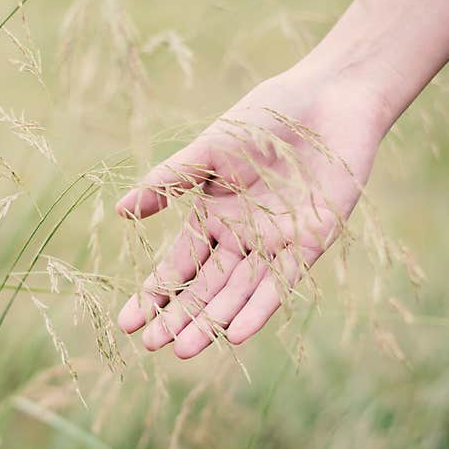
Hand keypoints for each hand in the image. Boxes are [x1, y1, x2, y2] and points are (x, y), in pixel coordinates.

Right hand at [115, 68, 389, 358]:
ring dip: (213, 321)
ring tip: (185, 350)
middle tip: (153, 345)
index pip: (179, 265)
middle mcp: (242, 238)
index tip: (128, 323)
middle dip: (179, 317)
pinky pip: (281, 282)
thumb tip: (121, 210)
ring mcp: (275, 244)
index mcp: (214, 217)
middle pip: (205, 287)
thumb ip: (170, 181)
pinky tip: (235, 333)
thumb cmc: (265, 117)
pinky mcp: (310, 242)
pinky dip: (258, 308)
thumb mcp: (209, 150)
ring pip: (238, 292)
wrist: (327, 98)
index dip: (154, 294)